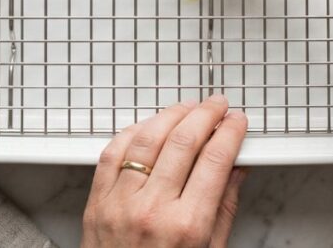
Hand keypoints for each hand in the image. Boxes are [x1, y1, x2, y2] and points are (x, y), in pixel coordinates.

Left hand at [82, 96, 247, 247]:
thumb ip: (223, 207)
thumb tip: (236, 168)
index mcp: (186, 227)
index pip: (214, 160)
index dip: (229, 132)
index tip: (236, 122)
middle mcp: (152, 211)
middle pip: (183, 141)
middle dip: (205, 115)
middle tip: (216, 106)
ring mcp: (120, 203)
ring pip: (147, 138)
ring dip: (170, 115)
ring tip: (187, 108)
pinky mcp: (96, 202)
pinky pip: (112, 152)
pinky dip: (133, 132)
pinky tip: (149, 126)